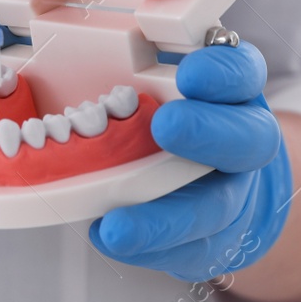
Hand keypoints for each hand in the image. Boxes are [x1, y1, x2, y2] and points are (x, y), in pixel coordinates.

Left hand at [88, 42, 291, 282]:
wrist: (213, 175)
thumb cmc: (167, 117)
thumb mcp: (151, 78)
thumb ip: (125, 62)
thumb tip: (52, 50)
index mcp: (230, 92)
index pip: (241, 72)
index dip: (221, 71)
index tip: (189, 73)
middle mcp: (244, 141)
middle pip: (249, 139)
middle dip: (206, 132)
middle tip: (165, 125)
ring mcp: (236, 193)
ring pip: (217, 207)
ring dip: (166, 217)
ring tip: (117, 224)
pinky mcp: (217, 238)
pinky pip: (193, 250)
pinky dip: (150, 249)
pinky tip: (110, 239)